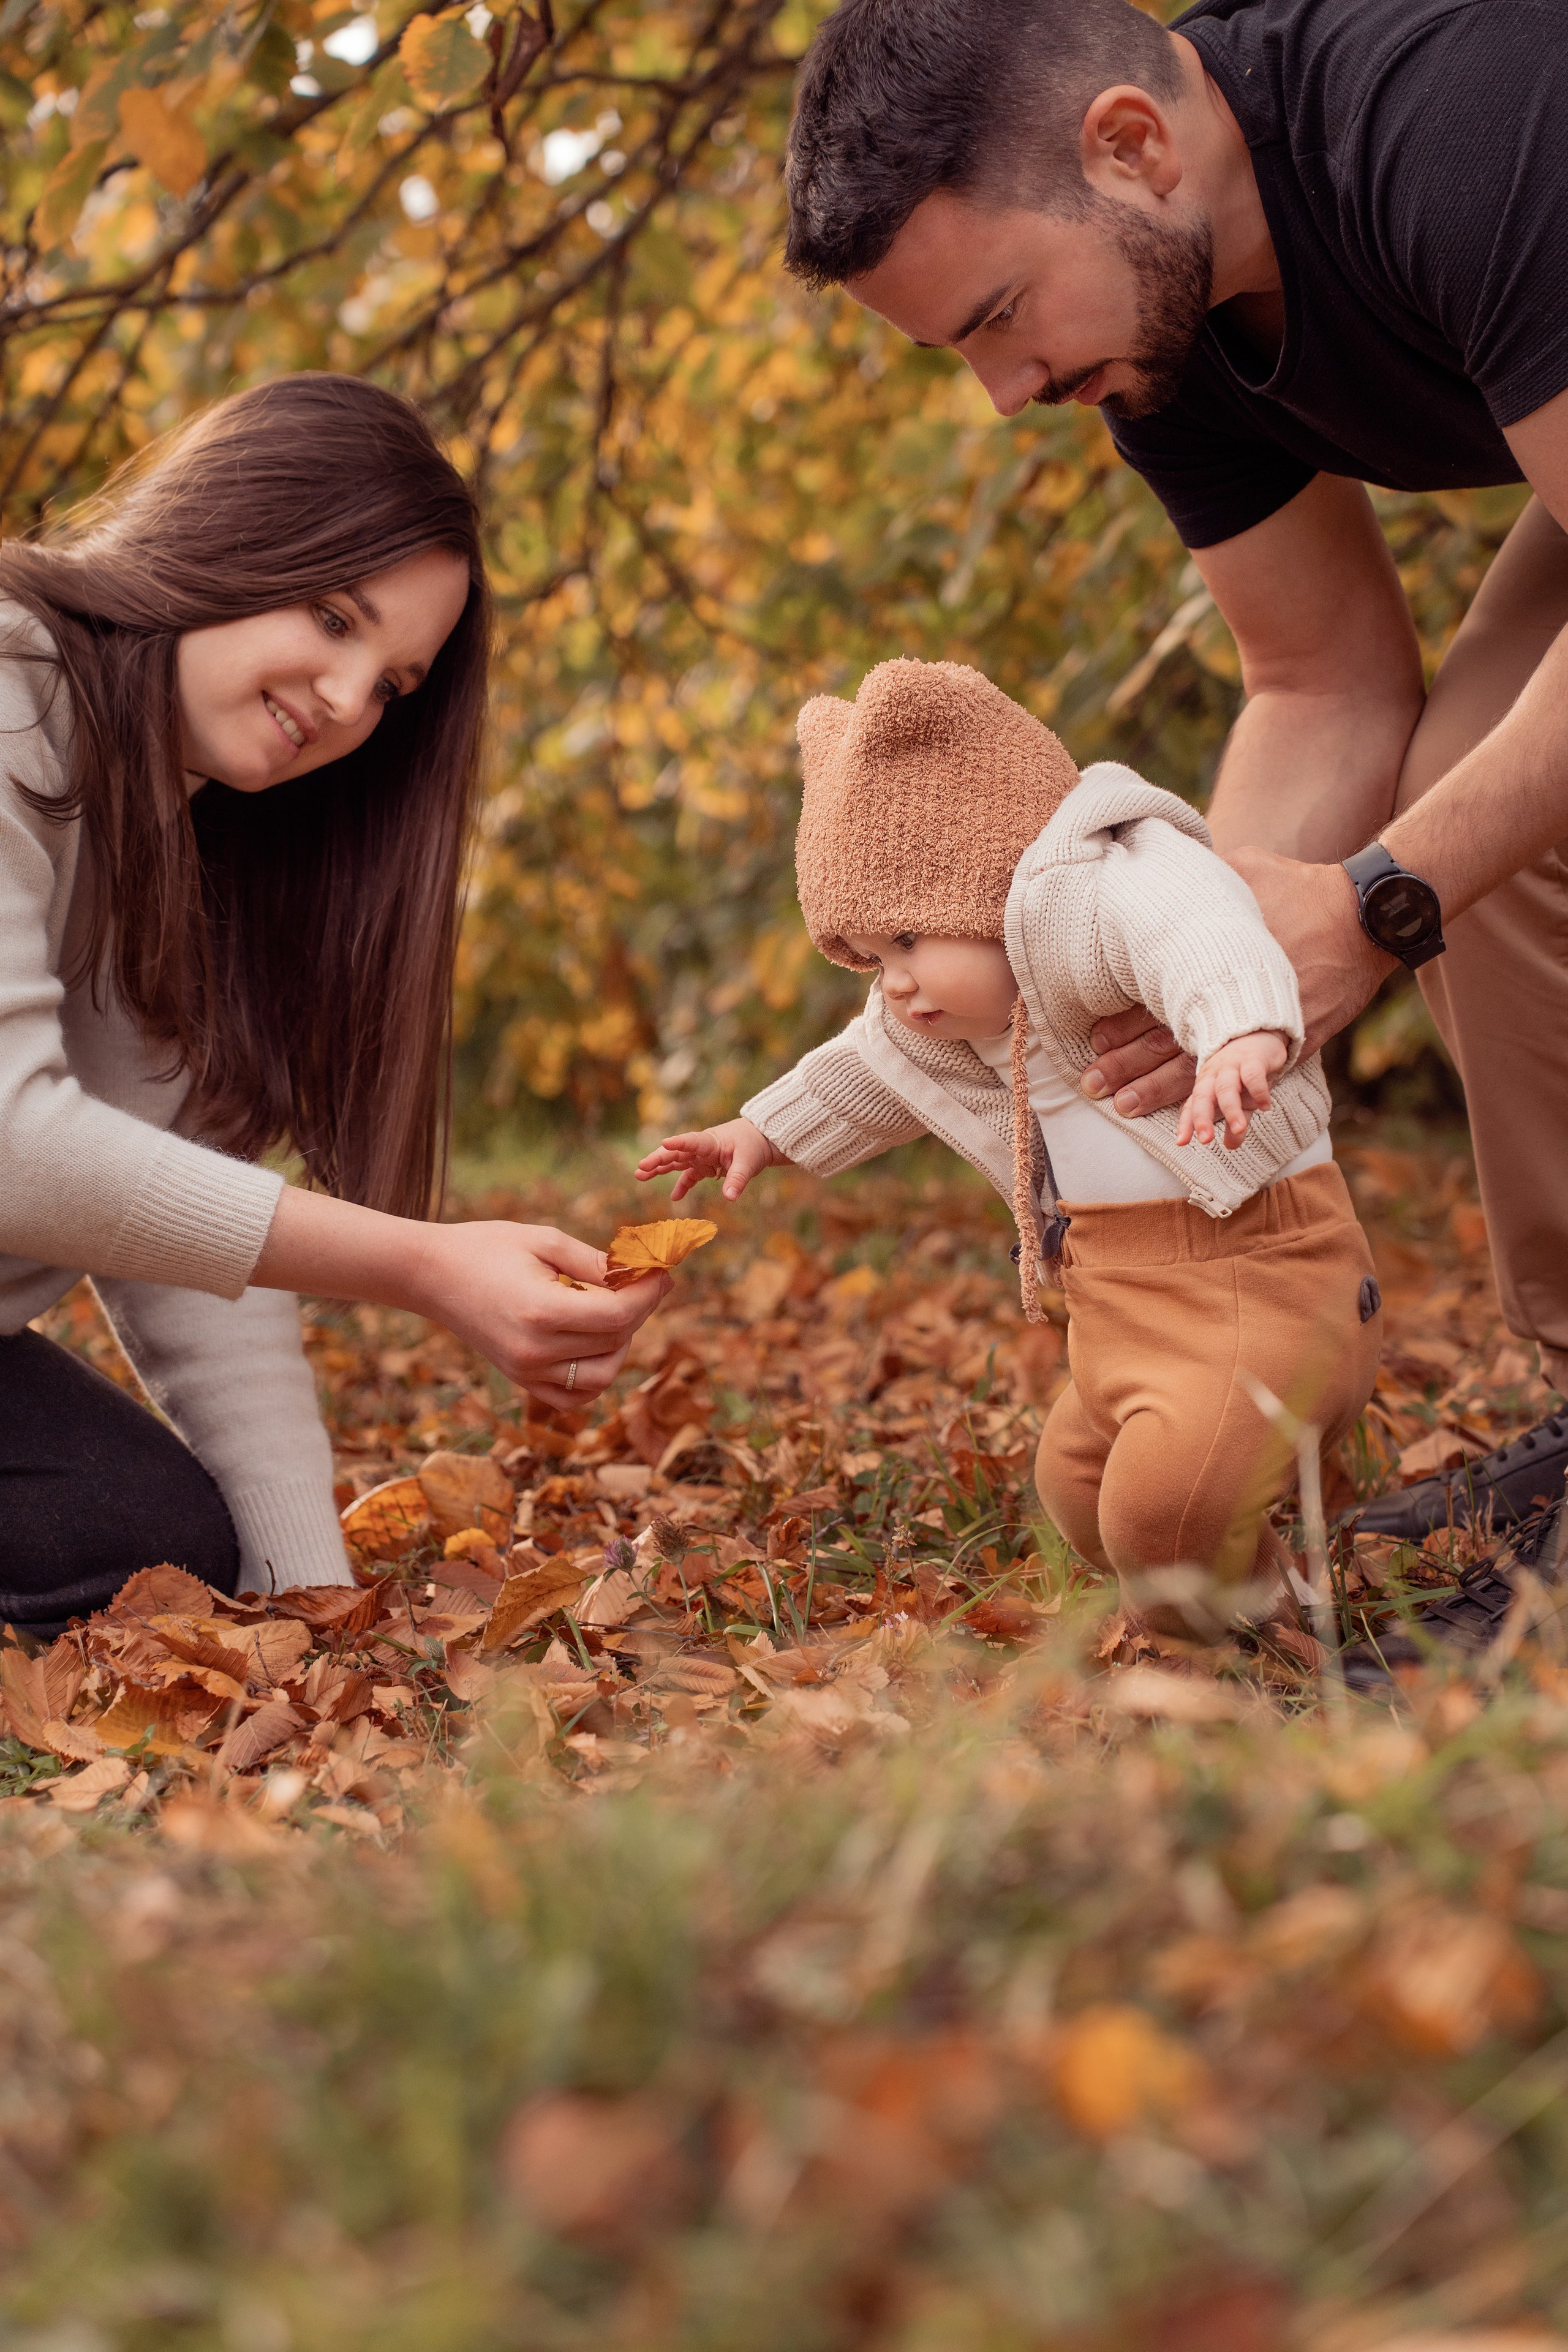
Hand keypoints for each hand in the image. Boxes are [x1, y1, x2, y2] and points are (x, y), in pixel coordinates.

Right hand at [408, 1221, 667, 1410]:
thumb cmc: (486, 1247)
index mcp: (541, 1311)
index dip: (649, 1293)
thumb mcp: (544, 1240)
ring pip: (602, 1376)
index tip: (662, 1273)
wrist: (430, 1275)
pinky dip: (595, 1377)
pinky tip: (596, 1345)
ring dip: (621, 1345)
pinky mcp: (520, 1380)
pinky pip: (574, 1397)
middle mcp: (535, 1351)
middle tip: (642, 1283)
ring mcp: (526, 1371)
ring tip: (613, 1311)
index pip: (618, 1315)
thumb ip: (594, 1261)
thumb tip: (641, 1274)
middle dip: (639, 1310)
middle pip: (615, 1341)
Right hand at [635, 1116, 784, 1202]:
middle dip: (657, 1159)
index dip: (678, 1142)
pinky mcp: (705, 1166)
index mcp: (711, 1142)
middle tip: (640, 1168)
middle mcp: (701, 1149)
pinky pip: (689, 1176)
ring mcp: (701, 1157)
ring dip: (659, 1169)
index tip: (664, 1143)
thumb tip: (730, 1198)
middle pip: (676, 1153)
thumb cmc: (753, 1146)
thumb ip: (738, 1180)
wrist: (761, 1140)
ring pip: (676, 1162)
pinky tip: (674, 1198)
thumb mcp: (748, 1163)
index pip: (692, 1141)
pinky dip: (682, 1186)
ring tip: (640, 1175)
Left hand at [1078, 853, 1393, 1116]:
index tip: (1094, 1039)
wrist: (1369, 916)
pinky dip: (1217, 1099)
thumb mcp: (1245, 869)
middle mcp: (1237, 999)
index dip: (1124, 1023)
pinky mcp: (1291, 1044)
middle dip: (1129, 1064)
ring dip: (1160, 1089)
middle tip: (1092, 1084)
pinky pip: (1245, 1078)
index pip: (1159, 999)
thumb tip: (1160, 869)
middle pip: (1172, 1039)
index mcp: (1218, 961)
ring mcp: (1264, 1026)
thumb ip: (1201, 882)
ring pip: (1203, 1067)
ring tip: (1124, 1106)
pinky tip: (1192, 1118)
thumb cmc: (1303, 887)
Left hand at [1177, 1031, 1289, 1149]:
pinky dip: (1259, 1092)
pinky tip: (1265, 1107)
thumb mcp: (1239, 1101)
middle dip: (1202, 1118)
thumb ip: (1233, 1123)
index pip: (1191, 1106)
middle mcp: (1214, 1075)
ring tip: (1239, 1128)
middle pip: (1203, 1096)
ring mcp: (1232, 1065)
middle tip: (1206, 1140)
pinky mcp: (1253, 1058)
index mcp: (1205, 1085)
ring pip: (1226, 1088)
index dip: (1186, 1123)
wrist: (1259, 1035)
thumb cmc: (1244, 1073)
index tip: (1181, 1142)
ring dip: (1232, 1110)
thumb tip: (1230, 1147)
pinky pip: (1253, 1075)